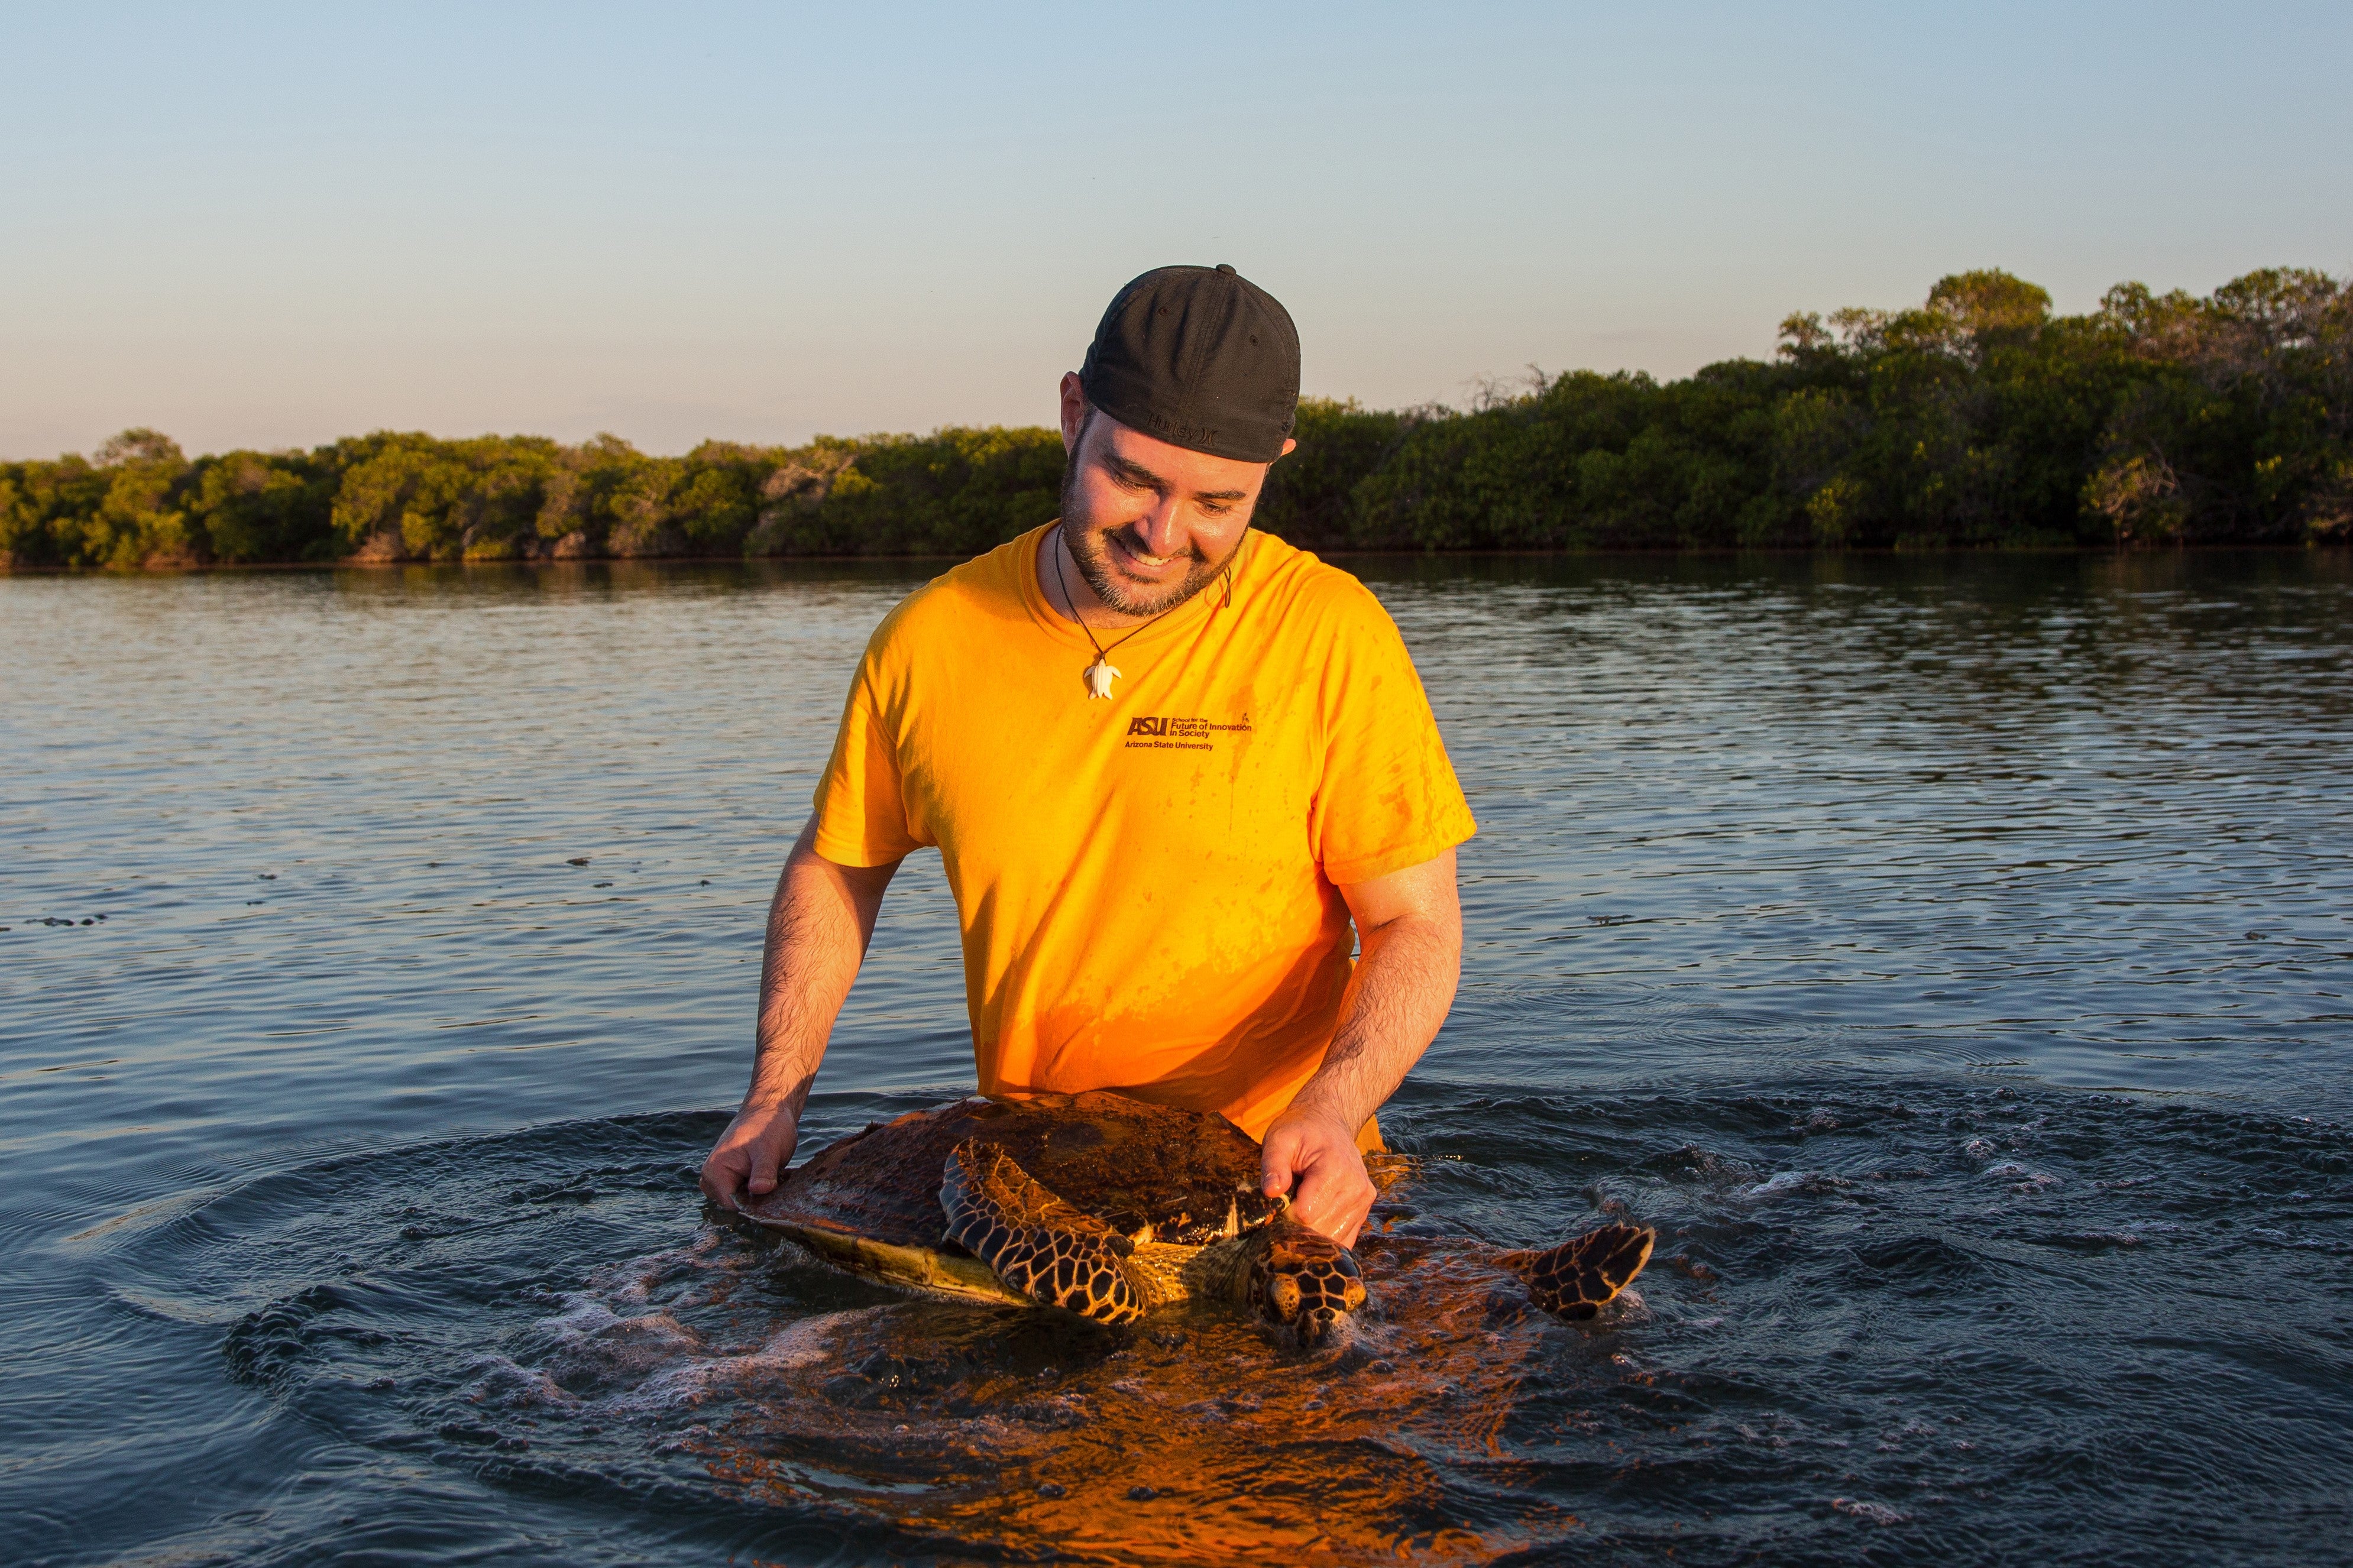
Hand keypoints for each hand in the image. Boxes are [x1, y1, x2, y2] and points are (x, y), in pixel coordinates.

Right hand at [699, 1100, 800, 1210]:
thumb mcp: (768, 1149)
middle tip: (775, 1179)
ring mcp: (721, 1179)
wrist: (770, 1110)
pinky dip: (760, 1188)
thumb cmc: (767, 1125)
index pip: (732, 1205)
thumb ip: (763, 1171)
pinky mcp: (732, 1178)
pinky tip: (772, 1175)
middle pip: (737, 1204)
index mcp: (714, 1172)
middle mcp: (712, 1178)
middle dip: (758, 1197)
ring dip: (760, 1193)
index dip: (755, 1203)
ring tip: (773, 1174)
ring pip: (743, 1200)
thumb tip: (759, 1190)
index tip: (772, 1190)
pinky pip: (746, 1193)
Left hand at [1260, 1106, 1375, 1246]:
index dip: (1286, 1213)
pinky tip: (1314, 1218)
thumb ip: (1273, 1164)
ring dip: (1311, 1231)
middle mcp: (1356, 1188)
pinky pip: (1343, 1239)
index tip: (1280, 1198)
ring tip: (1302, 1206)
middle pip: (1320, 1230)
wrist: (1328, 1123)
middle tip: (1288, 1203)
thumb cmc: (1300, 1130)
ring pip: (1331, 1239)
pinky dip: (1325, 1235)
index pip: (1306, 1214)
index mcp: (1336, 1169)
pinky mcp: (1364, 1211)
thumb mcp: (1279, 1138)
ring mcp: (1364, 1202)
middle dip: (1297, 1225)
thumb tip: (1272, 1192)